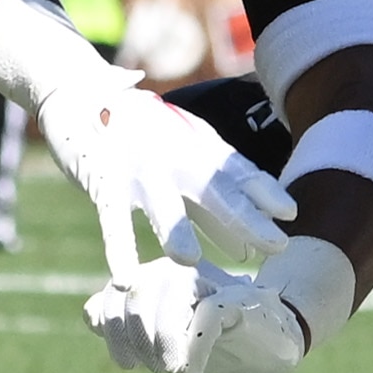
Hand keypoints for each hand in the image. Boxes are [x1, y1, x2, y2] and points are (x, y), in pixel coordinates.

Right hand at [27, 57, 294, 287]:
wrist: (81, 95)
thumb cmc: (142, 137)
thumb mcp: (183, 164)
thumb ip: (211, 206)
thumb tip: (245, 249)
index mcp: (199, 150)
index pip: (239, 171)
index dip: (265, 191)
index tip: (291, 214)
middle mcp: (175, 156)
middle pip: (215, 190)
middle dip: (246, 218)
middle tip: (274, 245)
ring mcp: (139, 167)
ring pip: (161, 202)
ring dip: (174, 229)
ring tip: (190, 261)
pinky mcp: (103, 179)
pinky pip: (112, 217)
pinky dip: (118, 247)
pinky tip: (125, 278)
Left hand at [86, 255, 311, 372]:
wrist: (269, 341)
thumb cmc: (208, 337)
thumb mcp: (161, 334)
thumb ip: (123, 323)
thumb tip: (90, 314)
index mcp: (152, 274)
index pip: (111, 299)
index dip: (114, 335)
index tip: (128, 364)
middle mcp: (174, 269)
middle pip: (134, 302)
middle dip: (139, 343)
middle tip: (157, 368)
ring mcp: (205, 282)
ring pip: (164, 311)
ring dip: (163, 349)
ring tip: (173, 370)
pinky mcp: (233, 300)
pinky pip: (201, 326)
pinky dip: (192, 358)